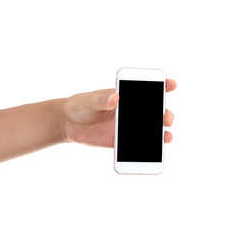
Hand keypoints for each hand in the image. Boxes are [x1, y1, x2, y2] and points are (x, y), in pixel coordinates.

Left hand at [60, 79, 176, 146]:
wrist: (67, 124)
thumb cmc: (79, 105)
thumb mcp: (89, 100)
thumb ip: (101, 100)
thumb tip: (114, 98)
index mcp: (123, 96)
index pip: (146, 89)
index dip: (161, 86)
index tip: (171, 85)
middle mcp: (128, 111)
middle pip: (152, 112)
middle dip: (164, 114)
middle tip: (167, 118)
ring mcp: (124, 127)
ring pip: (147, 130)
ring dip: (160, 133)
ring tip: (166, 137)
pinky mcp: (118, 141)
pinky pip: (134, 146)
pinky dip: (145, 149)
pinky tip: (151, 152)